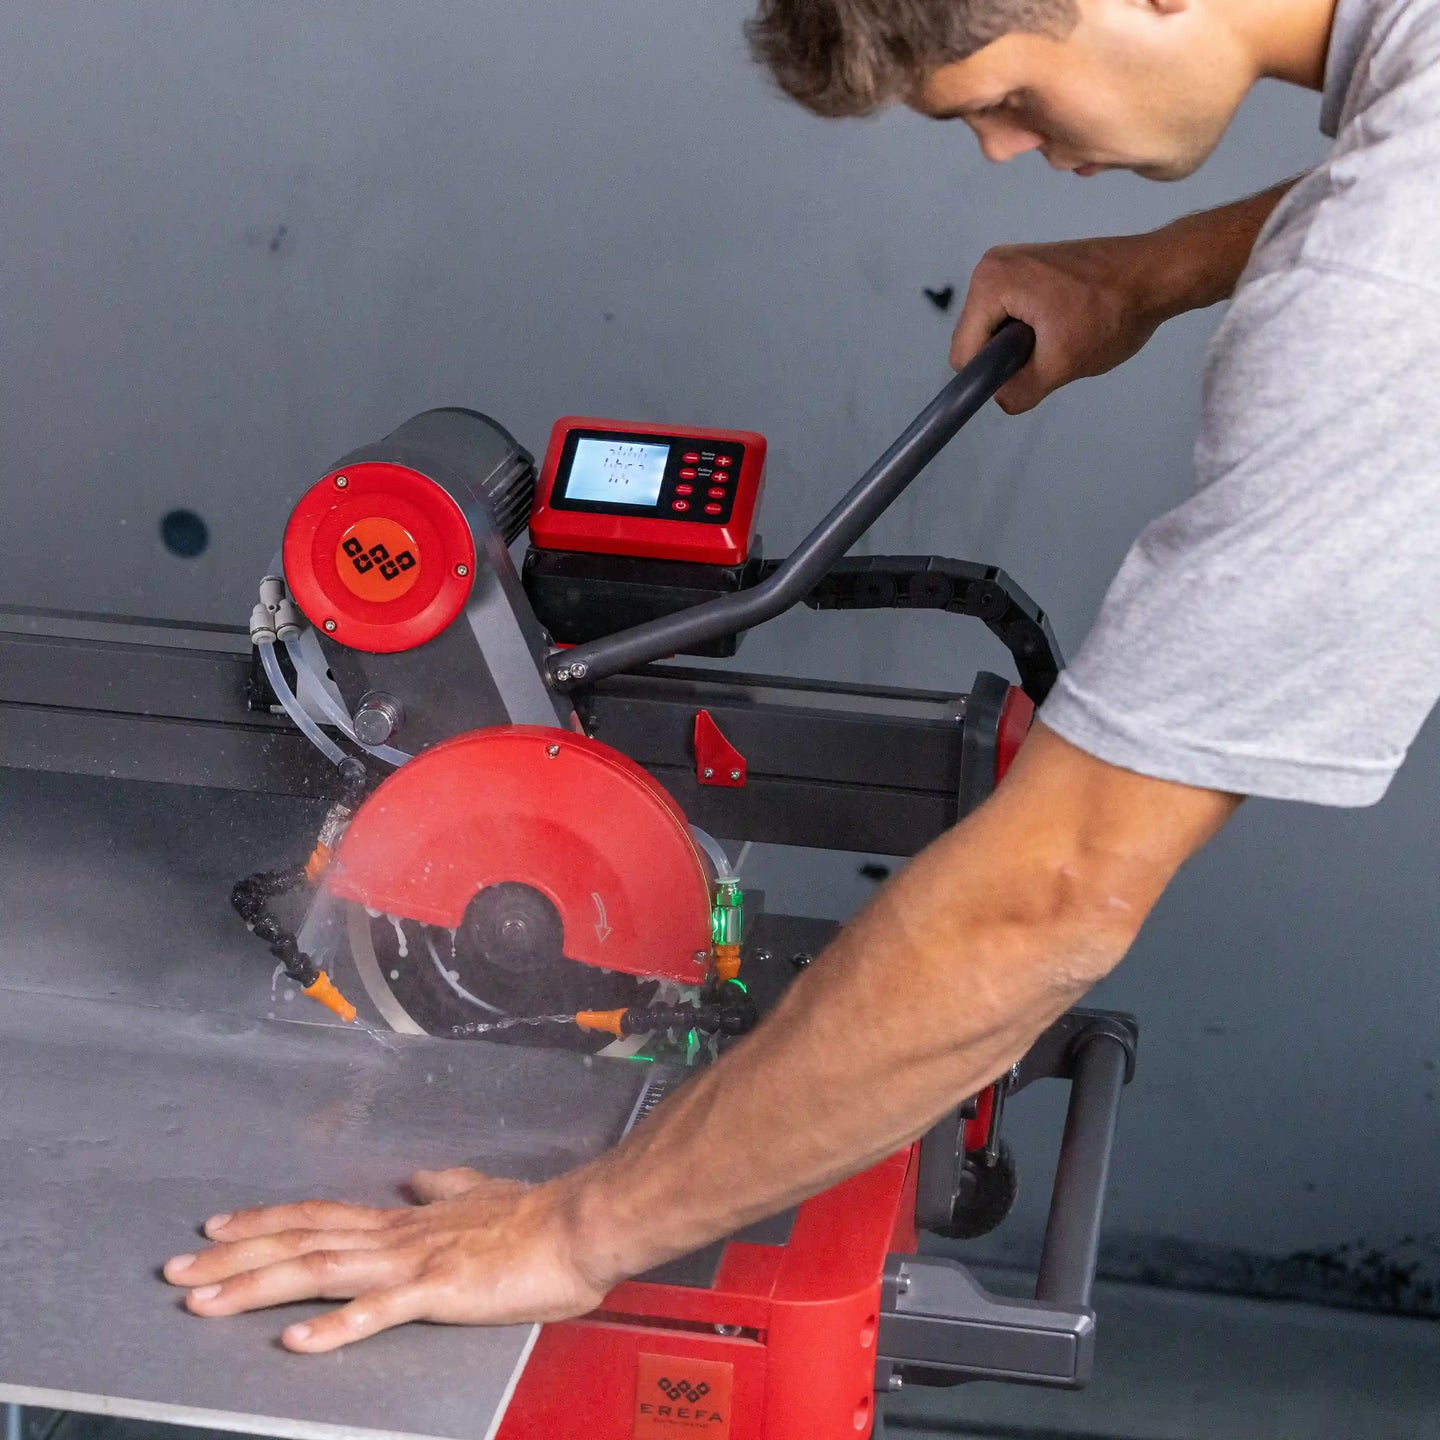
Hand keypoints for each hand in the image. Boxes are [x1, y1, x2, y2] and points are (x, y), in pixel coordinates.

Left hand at [162, 1167, 610, 1352]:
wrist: (578, 1225)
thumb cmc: (536, 1217)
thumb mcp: (481, 1192)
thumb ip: (444, 1187)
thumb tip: (415, 1179)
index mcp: (404, 1220)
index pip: (319, 1215)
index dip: (264, 1221)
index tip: (216, 1228)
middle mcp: (396, 1236)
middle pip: (301, 1242)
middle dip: (234, 1258)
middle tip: (175, 1271)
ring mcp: (413, 1262)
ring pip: (321, 1272)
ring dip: (257, 1287)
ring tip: (204, 1303)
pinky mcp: (439, 1290)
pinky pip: (378, 1312)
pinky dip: (333, 1326)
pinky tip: (295, 1340)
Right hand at [950, 234, 1170, 413]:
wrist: (1157, 274)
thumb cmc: (1113, 312)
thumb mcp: (1062, 365)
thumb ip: (1019, 390)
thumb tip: (1001, 399)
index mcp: (990, 282)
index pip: (964, 352)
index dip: (991, 375)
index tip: (1028, 374)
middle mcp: (991, 266)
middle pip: (978, 339)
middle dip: (1009, 357)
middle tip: (1053, 352)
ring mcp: (1011, 262)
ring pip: (996, 329)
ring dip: (1023, 345)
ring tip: (1062, 337)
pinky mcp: (1029, 267)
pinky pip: (1012, 313)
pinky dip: (1033, 329)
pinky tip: (1064, 325)